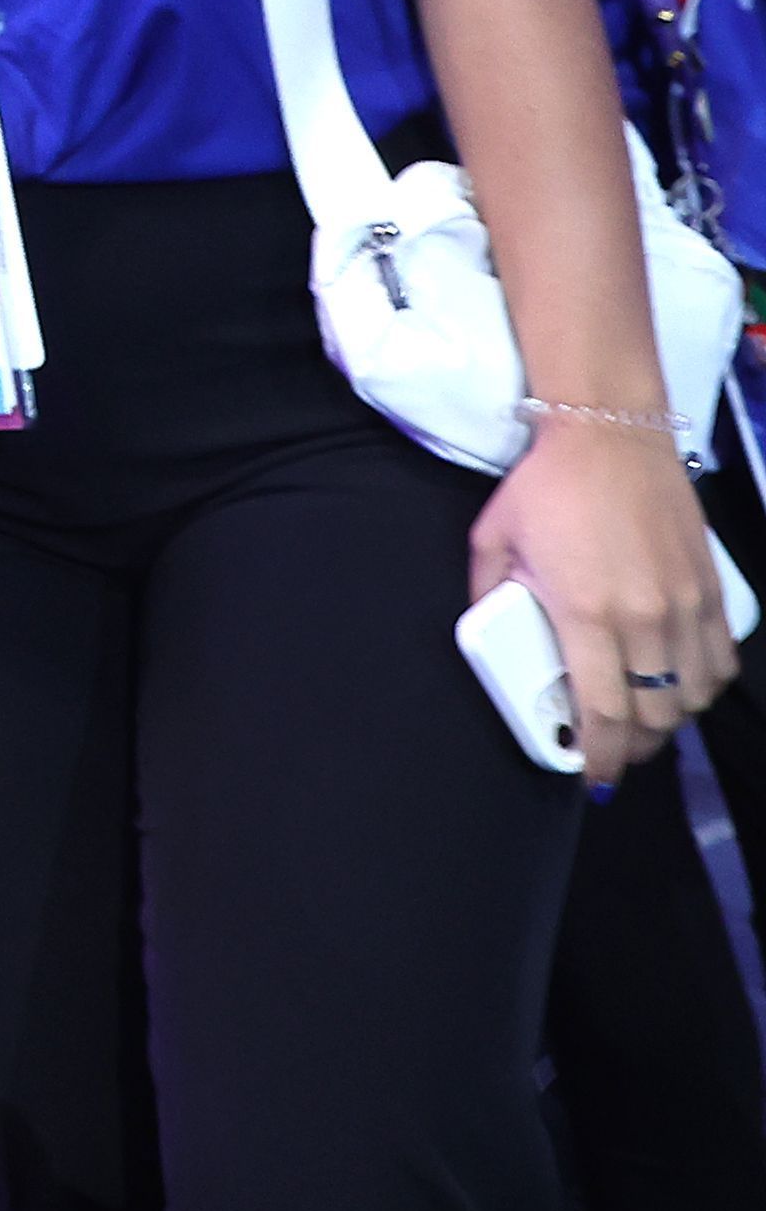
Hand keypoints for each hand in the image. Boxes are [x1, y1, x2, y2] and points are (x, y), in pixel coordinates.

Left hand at [470, 422, 740, 785]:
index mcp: (587, 614)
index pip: (604, 712)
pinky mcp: (713, 589)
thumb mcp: (493, 541)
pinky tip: (681, 686)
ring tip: (644, 721)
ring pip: (692, 696)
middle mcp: (645, 618)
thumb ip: (490, 594)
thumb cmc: (546, 485)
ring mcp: (686, 605)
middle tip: (613, 748)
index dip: (602, 757)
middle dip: (634, 746)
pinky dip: (703, 685)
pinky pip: (720, 660)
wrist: (610, 434)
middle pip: (654, 716)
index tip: (593, 777)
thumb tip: (493, 632)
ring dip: (669, 720)